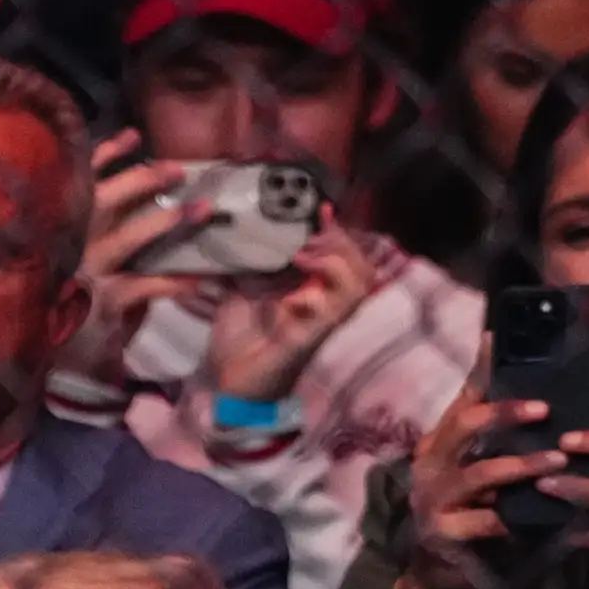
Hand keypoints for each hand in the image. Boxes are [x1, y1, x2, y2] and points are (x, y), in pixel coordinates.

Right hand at [63, 128, 201, 386]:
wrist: (64, 364)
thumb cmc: (81, 308)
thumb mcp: (89, 264)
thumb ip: (107, 235)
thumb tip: (151, 205)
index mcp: (66, 231)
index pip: (82, 183)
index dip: (107, 155)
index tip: (134, 136)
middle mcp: (71, 245)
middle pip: (103, 200)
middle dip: (141, 179)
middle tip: (177, 170)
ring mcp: (85, 274)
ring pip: (125, 239)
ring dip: (164, 223)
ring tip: (199, 211)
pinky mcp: (102, 304)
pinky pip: (144, 286)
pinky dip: (173, 281)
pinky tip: (198, 280)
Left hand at [206, 220, 379, 404]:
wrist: (223, 380)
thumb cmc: (238, 336)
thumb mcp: (242, 285)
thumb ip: (252, 258)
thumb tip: (246, 223)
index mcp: (315, 290)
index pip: (348, 256)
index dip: (340, 231)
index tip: (321, 209)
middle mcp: (326, 306)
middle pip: (364, 269)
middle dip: (342, 243)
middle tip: (309, 237)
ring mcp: (320, 326)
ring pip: (357, 290)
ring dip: (335, 264)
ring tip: (302, 256)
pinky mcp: (307, 343)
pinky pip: (328, 318)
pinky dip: (314, 299)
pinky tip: (292, 295)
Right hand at [386, 340, 564, 588]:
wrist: (441, 583)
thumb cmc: (470, 520)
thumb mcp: (483, 474)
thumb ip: (502, 441)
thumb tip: (538, 402)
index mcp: (440, 443)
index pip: (463, 397)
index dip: (482, 368)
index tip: (500, 338)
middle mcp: (429, 465)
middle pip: (464, 424)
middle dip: (505, 412)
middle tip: (545, 408)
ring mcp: (432, 500)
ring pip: (480, 473)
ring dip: (522, 466)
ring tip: (558, 462)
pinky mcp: (444, 536)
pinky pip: (487, 521)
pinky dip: (517, 518)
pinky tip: (548, 515)